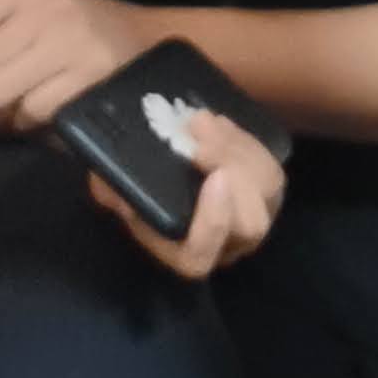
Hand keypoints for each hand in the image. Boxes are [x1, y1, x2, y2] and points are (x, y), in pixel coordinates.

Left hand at [0, 0, 157, 135]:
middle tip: (3, 97)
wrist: (150, 41)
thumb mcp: (35, 13)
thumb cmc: (78, 32)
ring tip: (29, 101)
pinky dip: (34, 121)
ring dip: (6, 112)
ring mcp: (68, 40)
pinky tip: (53, 108)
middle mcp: (44, 7)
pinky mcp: (87, 73)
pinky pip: (30, 112)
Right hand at [102, 104, 283, 282]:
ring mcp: (251, 216)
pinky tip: (218, 123)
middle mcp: (223, 244)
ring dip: (236, 150)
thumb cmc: (129, 174)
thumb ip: (111, 190)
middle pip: (250, 225)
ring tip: (202, 121)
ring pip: (266, 191)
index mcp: (182, 254)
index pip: (201, 256)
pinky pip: (269, 168)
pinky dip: (245, 141)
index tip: (214, 177)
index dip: (212, 224)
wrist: (155, 150)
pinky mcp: (264, 190)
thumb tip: (125, 199)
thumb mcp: (108, 181)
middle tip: (199, 132)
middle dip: (231, 173)